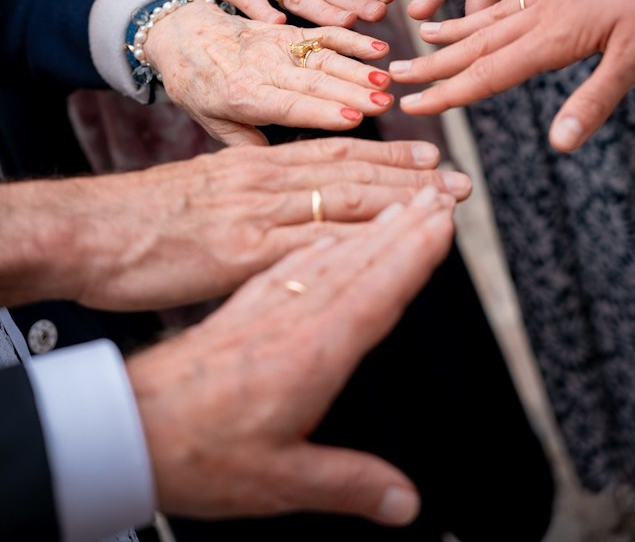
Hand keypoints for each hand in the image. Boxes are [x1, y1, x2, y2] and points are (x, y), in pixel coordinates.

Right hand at [4, 136, 467, 309]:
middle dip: (412, 179)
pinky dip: (357, 239)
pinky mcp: (240, 251)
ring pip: (342, 199)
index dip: (388, 156)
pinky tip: (392, 243)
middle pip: (352, 173)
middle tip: (459, 182)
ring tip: (445, 204)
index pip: (335, 154)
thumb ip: (251, 191)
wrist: (92, 228)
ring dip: (400, 202)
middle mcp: (263, 181)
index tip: (430, 159)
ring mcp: (255, 213)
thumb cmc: (142, 217)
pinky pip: (310, 243)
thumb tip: (288, 202)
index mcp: (255, 166)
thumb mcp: (205, 189)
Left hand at [127, 186, 455, 522]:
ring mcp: (270, 302)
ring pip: (333, 250)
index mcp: (310, 351)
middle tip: (439, 192)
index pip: (377, 290)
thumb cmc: (196, 450)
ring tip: (403, 199)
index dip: (415, 253)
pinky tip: (337, 232)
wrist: (130, 421)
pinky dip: (327, 237)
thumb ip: (349, 484)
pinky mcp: (248, 301)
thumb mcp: (280, 481)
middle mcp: (294, 314)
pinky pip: (298, 258)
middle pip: (362, 257)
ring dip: (373, 220)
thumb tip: (405, 502)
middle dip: (406, 222)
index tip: (444, 221)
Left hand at [144, 1, 397, 139]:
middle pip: (314, 82)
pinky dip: (352, 39)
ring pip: (324, 58)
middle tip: (385, 104)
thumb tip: (279, 165)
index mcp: (242, 94)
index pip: (288, 104)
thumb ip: (244, 142)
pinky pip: (323, 34)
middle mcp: (263, 67)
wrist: (180, 32)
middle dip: (352, 93)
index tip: (354, 119)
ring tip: (386, 81)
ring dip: (358, 69)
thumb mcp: (208, 118)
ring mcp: (277, 45)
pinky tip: (377, 48)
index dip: (322, 112)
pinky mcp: (288, 31)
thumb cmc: (195, 82)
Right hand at [389, 0, 634, 148]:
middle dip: (436, 62)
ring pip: (495, 5)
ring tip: (425, 32)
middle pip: (480, 40)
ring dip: (459, 22)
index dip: (449, 93)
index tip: (412, 105)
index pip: (489, 72)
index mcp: (554, 34)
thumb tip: (560, 143)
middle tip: (397, 73)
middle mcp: (544, 7)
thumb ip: (594, 98)